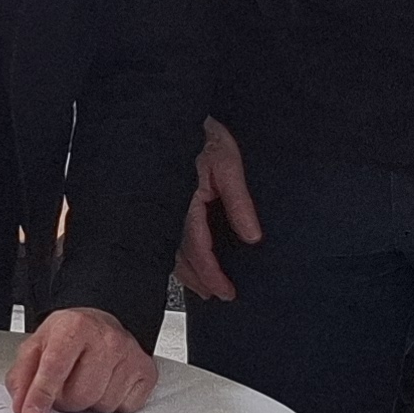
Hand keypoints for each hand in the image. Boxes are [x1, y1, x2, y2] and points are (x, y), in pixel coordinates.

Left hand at [6, 304, 154, 412]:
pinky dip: (111, 403)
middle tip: (66, 384)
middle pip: (79, 396)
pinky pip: (123, 408)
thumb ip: (22, 375)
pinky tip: (107, 384)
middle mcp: (107, 339)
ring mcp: (130, 355)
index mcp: (75, 327)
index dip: (41, 394)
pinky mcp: (146, 372)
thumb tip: (22, 406)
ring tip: (87, 380)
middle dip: (66, 400)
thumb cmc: (70, 336)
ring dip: (89, 402)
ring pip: (101, 405)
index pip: (55, 368)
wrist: (102, 324)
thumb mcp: (37, 346)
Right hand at [175, 116, 259, 301]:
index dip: (212, 275)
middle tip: (218, 295)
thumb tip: (252, 237)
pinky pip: (166, 237)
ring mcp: (162, 208)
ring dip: (188, 271)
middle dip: (200, 280)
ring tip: (205, 285)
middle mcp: (169, 210)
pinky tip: (188, 260)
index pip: (198, 249)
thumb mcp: (228, 164)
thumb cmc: (203, 136)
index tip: (225, 292)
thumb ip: (239, 202)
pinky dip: (179, 254)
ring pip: (170, 251)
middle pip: (181, 258)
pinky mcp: (161, 204)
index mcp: (186, 203)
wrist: (173, 118)